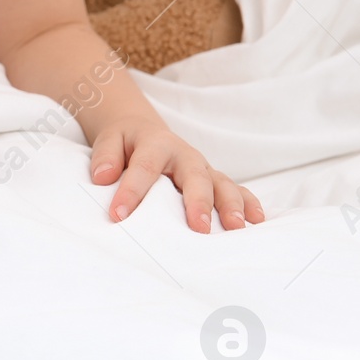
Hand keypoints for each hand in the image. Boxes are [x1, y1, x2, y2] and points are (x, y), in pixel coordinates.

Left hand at [90, 115, 265, 231]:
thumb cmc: (124, 142)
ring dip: (231, 206)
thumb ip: (105, 156)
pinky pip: (235, 190)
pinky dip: (248, 203)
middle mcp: (185, 155)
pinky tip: (257, 221)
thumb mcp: (109, 140)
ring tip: (236, 228)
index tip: (119, 214)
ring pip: (222, 184)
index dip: (132, 191)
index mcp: (156, 144)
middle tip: (198, 228)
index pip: (145, 168)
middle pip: (195, 177)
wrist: (142, 132)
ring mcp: (202, 168)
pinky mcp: (213, 180)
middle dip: (198, 202)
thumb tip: (102, 178)